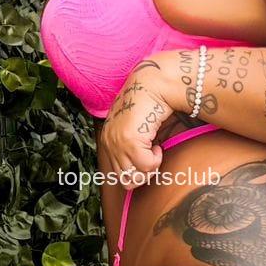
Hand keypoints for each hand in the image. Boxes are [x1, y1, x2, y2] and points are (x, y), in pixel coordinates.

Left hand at [97, 58, 176, 187]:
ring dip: (149, 168)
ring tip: (154, 151)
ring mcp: (117, 144)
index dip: (135, 171)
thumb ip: (132, 144)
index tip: (146, 158)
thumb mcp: (134, 126)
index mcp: (108, 140)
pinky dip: (155, 160)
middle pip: (125, 180)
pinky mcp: (129, 142)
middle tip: (152, 158)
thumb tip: (143, 167)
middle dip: (143, 174)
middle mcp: (109, 143)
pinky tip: (157, 145)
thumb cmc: (148, 103)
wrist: (152, 85)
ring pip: (135, 178)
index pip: (116, 173)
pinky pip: (146, 166)